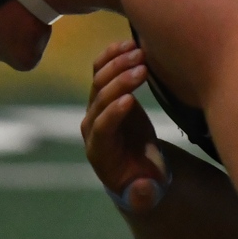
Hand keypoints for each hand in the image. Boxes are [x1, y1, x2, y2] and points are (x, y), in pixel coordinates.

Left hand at [82, 40, 168, 212]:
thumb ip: (142, 195)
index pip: (100, 128)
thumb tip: (142, 191)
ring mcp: (96, 107)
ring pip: (99, 80)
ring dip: (118, 64)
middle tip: (143, 68)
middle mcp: (91, 126)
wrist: (138, 170)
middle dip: (119, 82)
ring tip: (140, 52)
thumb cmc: (143, 183)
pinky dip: (113, 56)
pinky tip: (129, 43)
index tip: (131, 100)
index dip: (112, 114)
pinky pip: (103, 70)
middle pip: (98, 99)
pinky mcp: (106, 95)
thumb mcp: (145, 195)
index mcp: (99, 151)